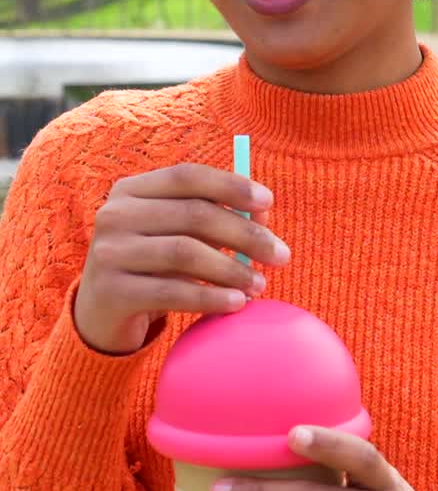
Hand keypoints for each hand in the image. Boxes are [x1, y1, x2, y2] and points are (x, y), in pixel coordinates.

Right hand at [74, 162, 289, 354]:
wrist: (102, 315)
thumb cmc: (153, 267)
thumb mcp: (179, 236)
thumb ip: (216, 219)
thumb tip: (262, 214)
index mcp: (132, 190)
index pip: (187, 176)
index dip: (231, 185)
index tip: (268, 202)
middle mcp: (115, 214)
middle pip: (193, 214)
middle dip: (245, 234)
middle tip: (281, 256)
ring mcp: (109, 252)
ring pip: (184, 253)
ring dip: (232, 269)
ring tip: (260, 285)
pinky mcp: (111, 291)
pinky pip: (171, 292)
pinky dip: (210, 297)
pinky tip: (236, 304)